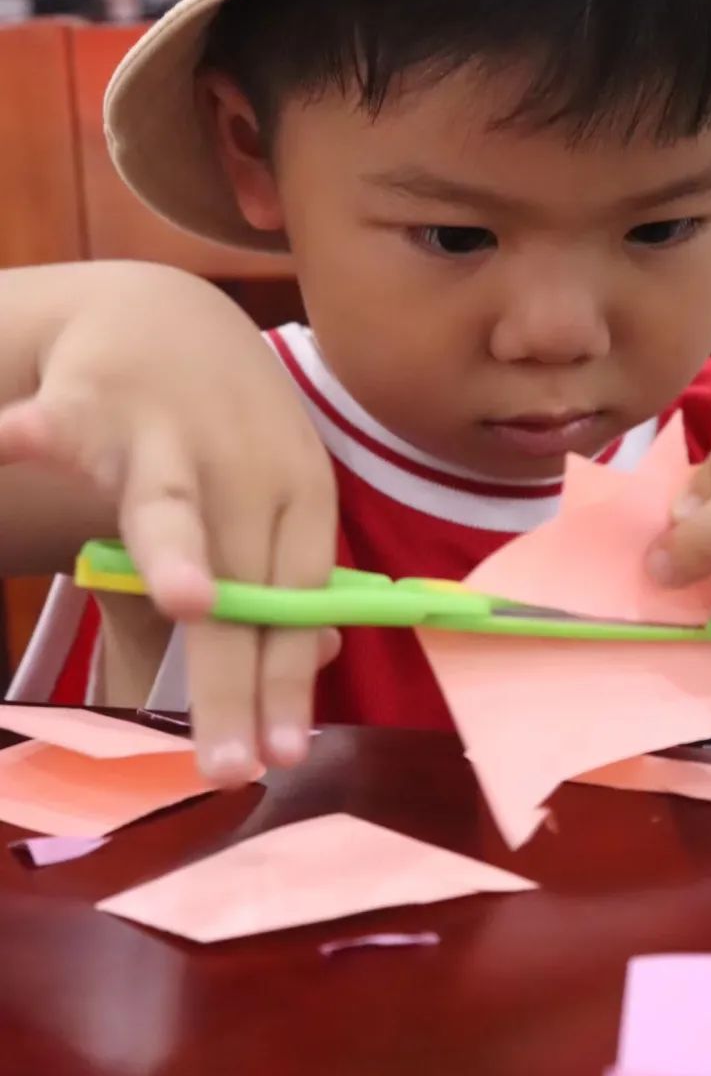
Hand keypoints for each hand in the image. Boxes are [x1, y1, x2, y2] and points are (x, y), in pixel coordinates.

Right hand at [0, 264, 336, 782]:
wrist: (168, 312)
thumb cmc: (218, 437)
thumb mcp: (264, 502)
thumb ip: (273, 587)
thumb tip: (315, 663)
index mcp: (296, 491)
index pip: (300, 597)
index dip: (291, 675)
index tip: (284, 754)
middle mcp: (246, 462)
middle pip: (243, 582)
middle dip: (236, 674)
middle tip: (230, 763)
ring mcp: (169, 430)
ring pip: (171, 500)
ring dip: (178, 549)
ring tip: (189, 600)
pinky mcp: (93, 398)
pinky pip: (57, 424)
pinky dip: (28, 436)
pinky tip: (10, 445)